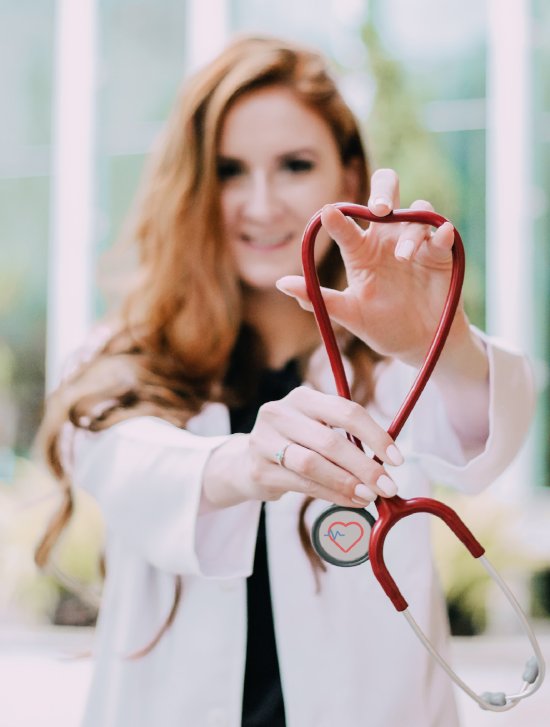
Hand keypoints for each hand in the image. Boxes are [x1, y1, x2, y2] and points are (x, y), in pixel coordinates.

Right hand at [202, 386, 403, 508]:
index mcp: (303, 397)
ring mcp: (264, 440)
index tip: (397, 459)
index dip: (376, 435)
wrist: (247, 462)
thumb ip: (347, 439)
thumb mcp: (317, 430)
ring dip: (346, 482)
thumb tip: (387, 464)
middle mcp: (280, 412)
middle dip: (364, 466)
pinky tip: (351, 501)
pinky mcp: (259, 468)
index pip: (346, 411)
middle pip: (331, 440)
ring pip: (313, 463)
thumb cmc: (296, 444)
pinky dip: (331, 494)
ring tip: (370, 496)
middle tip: (388, 486)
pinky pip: (302, 484)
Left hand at [276, 168, 469, 367]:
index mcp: (360, 249)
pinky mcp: (441, 254)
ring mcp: (416, 243)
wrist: (419, 344)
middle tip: (378, 208)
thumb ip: (318, 298)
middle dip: (383, 190)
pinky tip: (440, 234)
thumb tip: (281, 283)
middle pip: (386, 194)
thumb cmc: (380, 326)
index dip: (336, 218)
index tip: (327, 214)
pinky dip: (441, 232)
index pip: (346, 225)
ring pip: (416, 212)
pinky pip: (442, 234)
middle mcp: (387, 238)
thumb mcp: (348, 314)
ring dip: (409, 230)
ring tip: (402, 257)